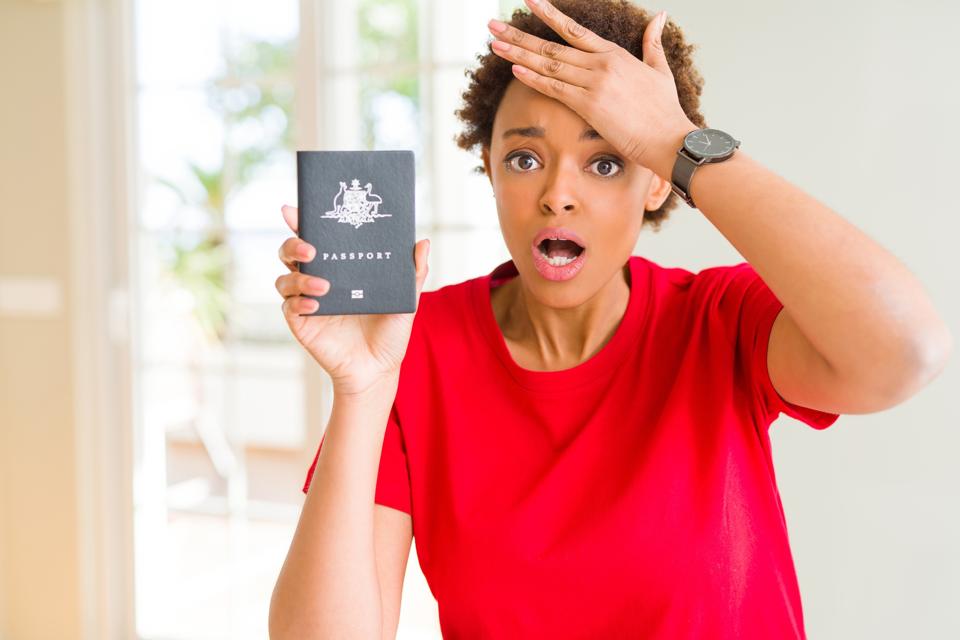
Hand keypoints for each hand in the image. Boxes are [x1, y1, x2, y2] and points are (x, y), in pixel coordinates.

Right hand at [275, 204, 430, 395]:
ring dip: (299, 277)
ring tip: (325, 285)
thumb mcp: (406, 300)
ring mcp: (307, 300)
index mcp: (340, 267)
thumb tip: (423, 242)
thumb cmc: (390, 332)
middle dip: (294, 243)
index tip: (295, 210)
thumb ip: (413, 272)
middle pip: (290, 252)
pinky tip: (315, 305)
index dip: (301, 221)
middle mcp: (318, 279)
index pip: (315, 237)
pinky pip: (289, 306)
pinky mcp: (301, 322)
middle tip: (311, 247)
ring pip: (284, 278)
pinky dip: (299, 302)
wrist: (379, 368)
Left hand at [487, 0, 694, 168]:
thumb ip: (653, 42)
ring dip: (518, 55)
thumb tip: (659, 16)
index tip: (528, 1)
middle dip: (519, 35)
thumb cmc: (665, 110)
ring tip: (494, 45)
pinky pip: (555, 89)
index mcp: (614, 54)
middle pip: (551, 45)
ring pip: (548, 64)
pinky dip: (533, 78)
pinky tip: (514, 70)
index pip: (574, 29)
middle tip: (493, 26)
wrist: (670, 137)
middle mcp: (600, 64)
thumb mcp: (659, 69)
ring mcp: (593, 84)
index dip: (548, 14)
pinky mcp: (589, 106)